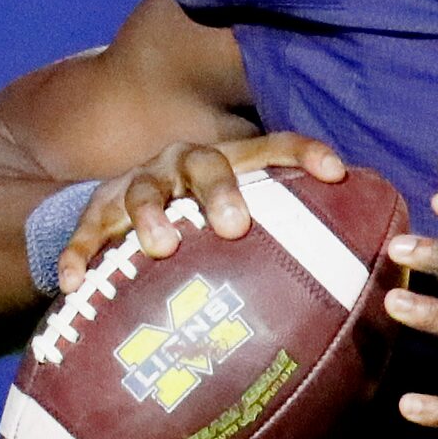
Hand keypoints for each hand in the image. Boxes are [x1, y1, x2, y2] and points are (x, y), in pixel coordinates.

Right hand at [57, 132, 344, 291]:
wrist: (123, 218)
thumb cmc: (206, 231)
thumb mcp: (246, 227)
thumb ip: (296, 247)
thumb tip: (362, 290)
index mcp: (230, 163)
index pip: (274, 148)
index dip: (305, 154)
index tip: (336, 172)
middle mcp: (183, 166)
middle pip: (205, 163)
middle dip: (221, 192)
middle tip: (235, 228)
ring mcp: (137, 186)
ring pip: (143, 190)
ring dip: (150, 215)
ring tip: (161, 248)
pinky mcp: (95, 216)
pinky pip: (84, 233)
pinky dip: (79, 255)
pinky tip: (75, 282)